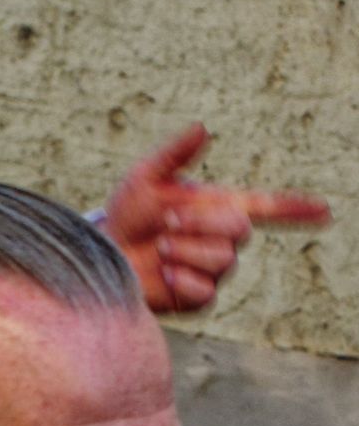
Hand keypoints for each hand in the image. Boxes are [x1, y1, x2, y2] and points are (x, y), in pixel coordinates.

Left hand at [102, 125, 329, 312]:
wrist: (101, 252)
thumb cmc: (125, 215)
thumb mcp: (144, 179)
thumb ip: (173, 154)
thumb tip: (201, 127)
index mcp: (218, 208)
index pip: (267, 207)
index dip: (296, 209)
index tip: (324, 210)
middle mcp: (221, 239)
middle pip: (239, 229)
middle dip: (200, 223)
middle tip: (166, 223)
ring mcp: (212, 270)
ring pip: (223, 260)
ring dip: (185, 250)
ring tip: (159, 247)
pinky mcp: (197, 298)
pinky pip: (205, 290)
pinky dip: (180, 278)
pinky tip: (162, 273)